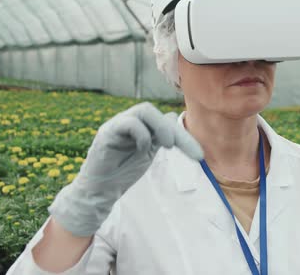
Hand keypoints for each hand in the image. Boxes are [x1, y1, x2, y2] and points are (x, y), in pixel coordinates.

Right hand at [48, 102, 202, 236]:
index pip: (163, 119)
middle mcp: (127, 121)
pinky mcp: (106, 134)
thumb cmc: (123, 171)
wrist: (100, 189)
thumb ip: (159, 136)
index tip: (199, 156)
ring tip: (166, 146)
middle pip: (152, 110)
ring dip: (160, 128)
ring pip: (143, 111)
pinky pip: (128, 123)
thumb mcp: (147, 152)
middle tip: (177, 148)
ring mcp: (116, 125)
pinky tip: (143, 149)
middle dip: (171, 129)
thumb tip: (172, 116)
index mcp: (139, 125)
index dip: (183, 135)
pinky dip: (141, 135)